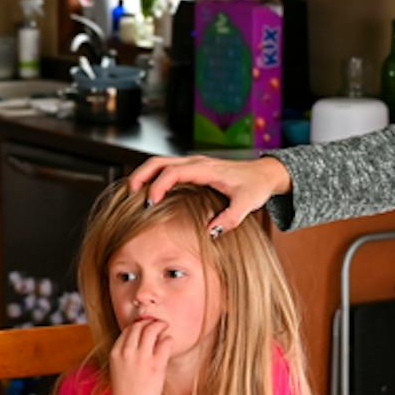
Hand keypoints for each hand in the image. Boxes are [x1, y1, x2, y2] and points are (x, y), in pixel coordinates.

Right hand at [108, 316, 173, 394]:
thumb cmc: (125, 394)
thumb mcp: (118, 370)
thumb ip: (125, 355)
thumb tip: (139, 342)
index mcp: (115, 353)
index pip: (127, 330)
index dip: (138, 326)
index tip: (145, 327)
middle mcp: (127, 353)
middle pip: (139, 326)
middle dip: (149, 322)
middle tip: (157, 324)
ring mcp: (142, 358)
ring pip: (152, 330)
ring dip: (160, 325)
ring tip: (165, 326)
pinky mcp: (156, 366)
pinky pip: (165, 343)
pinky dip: (168, 339)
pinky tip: (168, 341)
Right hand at [124, 154, 290, 235]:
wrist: (264, 173)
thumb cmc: (255, 187)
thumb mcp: (247, 205)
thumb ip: (230, 219)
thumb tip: (210, 232)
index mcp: (206, 169)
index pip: (173, 172)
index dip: (158, 186)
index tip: (150, 203)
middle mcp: (197, 162)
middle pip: (159, 161)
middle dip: (141, 175)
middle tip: (129, 193)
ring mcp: (194, 164)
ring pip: (160, 162)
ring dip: (144, 174)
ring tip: (133, 193)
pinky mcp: (194, 169)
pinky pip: (167, 168)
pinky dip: (153, 176)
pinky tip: (149, 192)